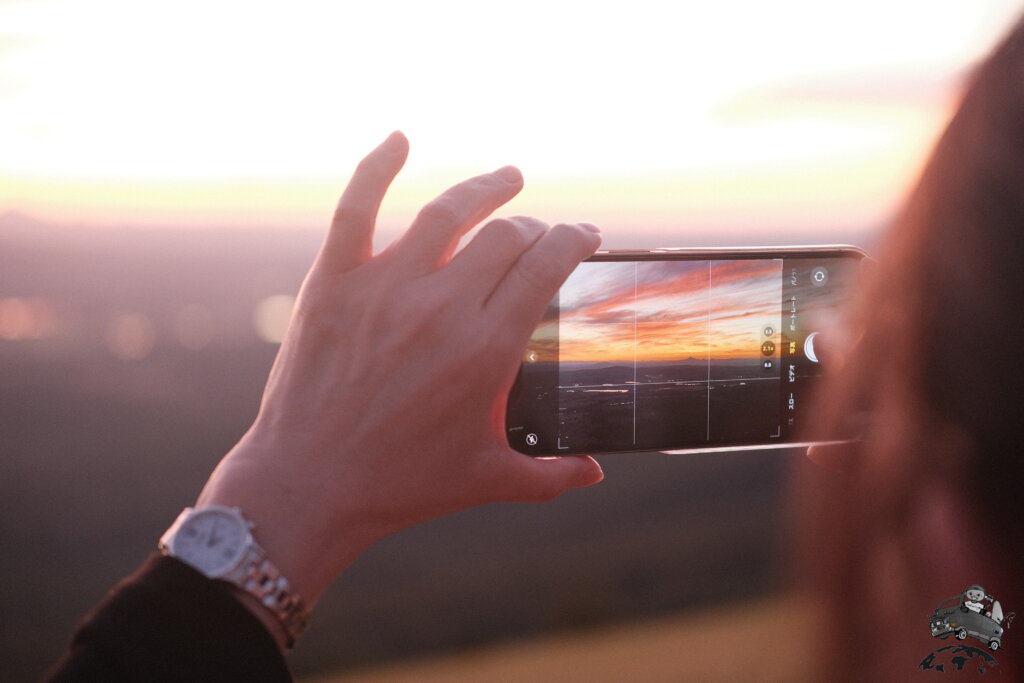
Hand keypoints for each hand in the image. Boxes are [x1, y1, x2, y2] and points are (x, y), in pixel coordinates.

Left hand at [196, 132, 603, 614]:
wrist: (309, 485)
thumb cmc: (402, 484)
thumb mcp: (489, 481)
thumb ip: (553, 474)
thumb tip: (596, 472)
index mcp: (487, 349)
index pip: (547, 266)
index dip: (573, 240)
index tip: (583, 235)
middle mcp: (441, 308)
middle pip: (507, 235)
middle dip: (534, 227)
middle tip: (537, 233)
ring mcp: (385, 288)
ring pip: (448, 211)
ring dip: (485, 187)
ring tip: (507, 177)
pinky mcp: (334, 282)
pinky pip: (356, 206)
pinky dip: (377, 165)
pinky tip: (399, 138)